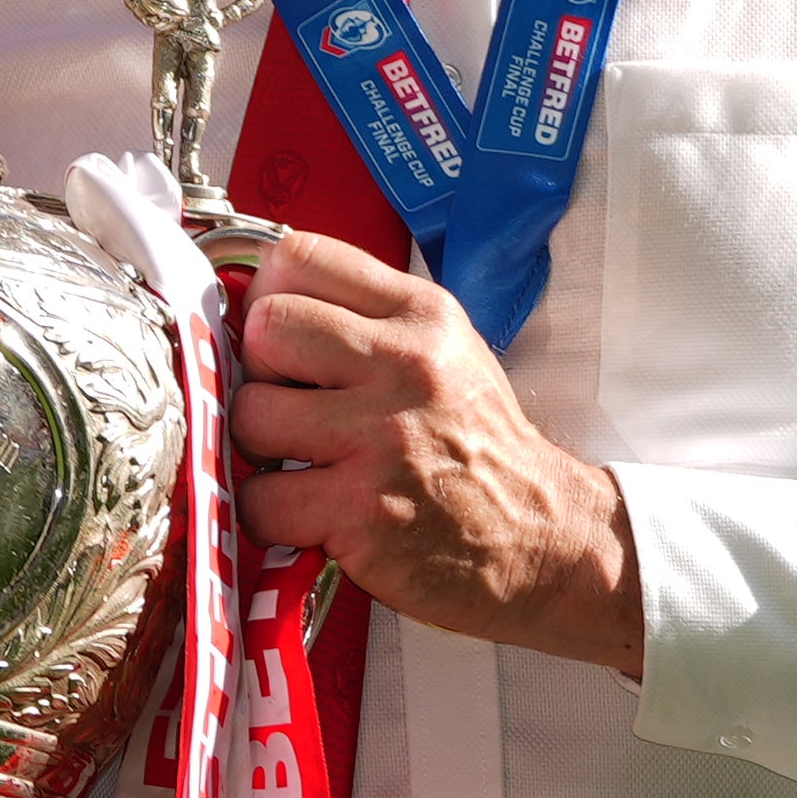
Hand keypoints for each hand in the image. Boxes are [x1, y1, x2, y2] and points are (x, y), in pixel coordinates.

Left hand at [231, 232, 639, 671]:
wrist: (545, 539)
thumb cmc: (479, 446)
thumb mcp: (446, 353)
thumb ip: (368, 320)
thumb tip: (260, 306)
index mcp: (422, 316)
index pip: (299, 258)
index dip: (268, 298)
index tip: (279, 341)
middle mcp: (406, 366)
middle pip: (266, 327)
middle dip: (259, 372)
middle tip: (290, 407)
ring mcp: (383, 439)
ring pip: (251, 412)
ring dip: (259, 448)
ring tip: (301, 463)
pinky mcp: (362, 512)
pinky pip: (259, 498)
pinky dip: (269, 514)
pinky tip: (309, 513)